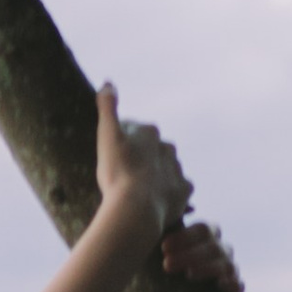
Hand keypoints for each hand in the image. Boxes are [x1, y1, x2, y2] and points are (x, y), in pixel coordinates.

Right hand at [94, 82, 191, 241]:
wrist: (137, 209)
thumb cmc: (118, 172)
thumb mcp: (107, 135)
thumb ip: (107, 107)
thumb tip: (108, 82)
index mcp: (150, 132)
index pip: (135, 130)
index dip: (122, 141)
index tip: (111, 154)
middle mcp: (168, 148)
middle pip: (153, 148)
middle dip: (142, 156)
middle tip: (124, 172)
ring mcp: (177, 170)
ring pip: (166, 167)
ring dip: (156, 173)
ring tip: (139, 189)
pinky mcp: (184, 192)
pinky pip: (177, 189)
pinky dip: (168, 192)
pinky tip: (156, 200)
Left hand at [161, 216, 243, 291]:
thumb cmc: (167, 266)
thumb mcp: (162, 249)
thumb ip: (163, 230)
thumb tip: (163, 213)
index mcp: (207, 235)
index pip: (202, 229)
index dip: (185, 237)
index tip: (164, 248)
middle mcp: (221, 249)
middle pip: (213, 246)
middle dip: (190, 255)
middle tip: (167, 264)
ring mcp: (230, 268)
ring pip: (226, 264)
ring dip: (207, 268)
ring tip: (189, 274)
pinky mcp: (235, 289)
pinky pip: (238, 284)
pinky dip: (232, 284)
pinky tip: (219, 285)